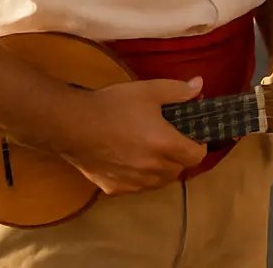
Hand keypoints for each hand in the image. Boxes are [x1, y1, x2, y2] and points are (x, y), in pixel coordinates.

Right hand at [56, 77, 207, 195]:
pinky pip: (137, 188)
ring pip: (159, 182)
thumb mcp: (149, 90)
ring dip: (163, 170)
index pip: (196, 156)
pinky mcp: (113, 188)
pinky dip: (141, 178)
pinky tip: (132, 162)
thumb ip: (178, 90)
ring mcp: (132, 182)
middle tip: (172, 141)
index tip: (194, 136)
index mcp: (164, 144)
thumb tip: (199, 85)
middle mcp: (151, 168)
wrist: (72, 125)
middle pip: (179, 170)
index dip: (199, 146)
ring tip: (154, 152)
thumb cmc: (113, 105)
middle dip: (181, 157)